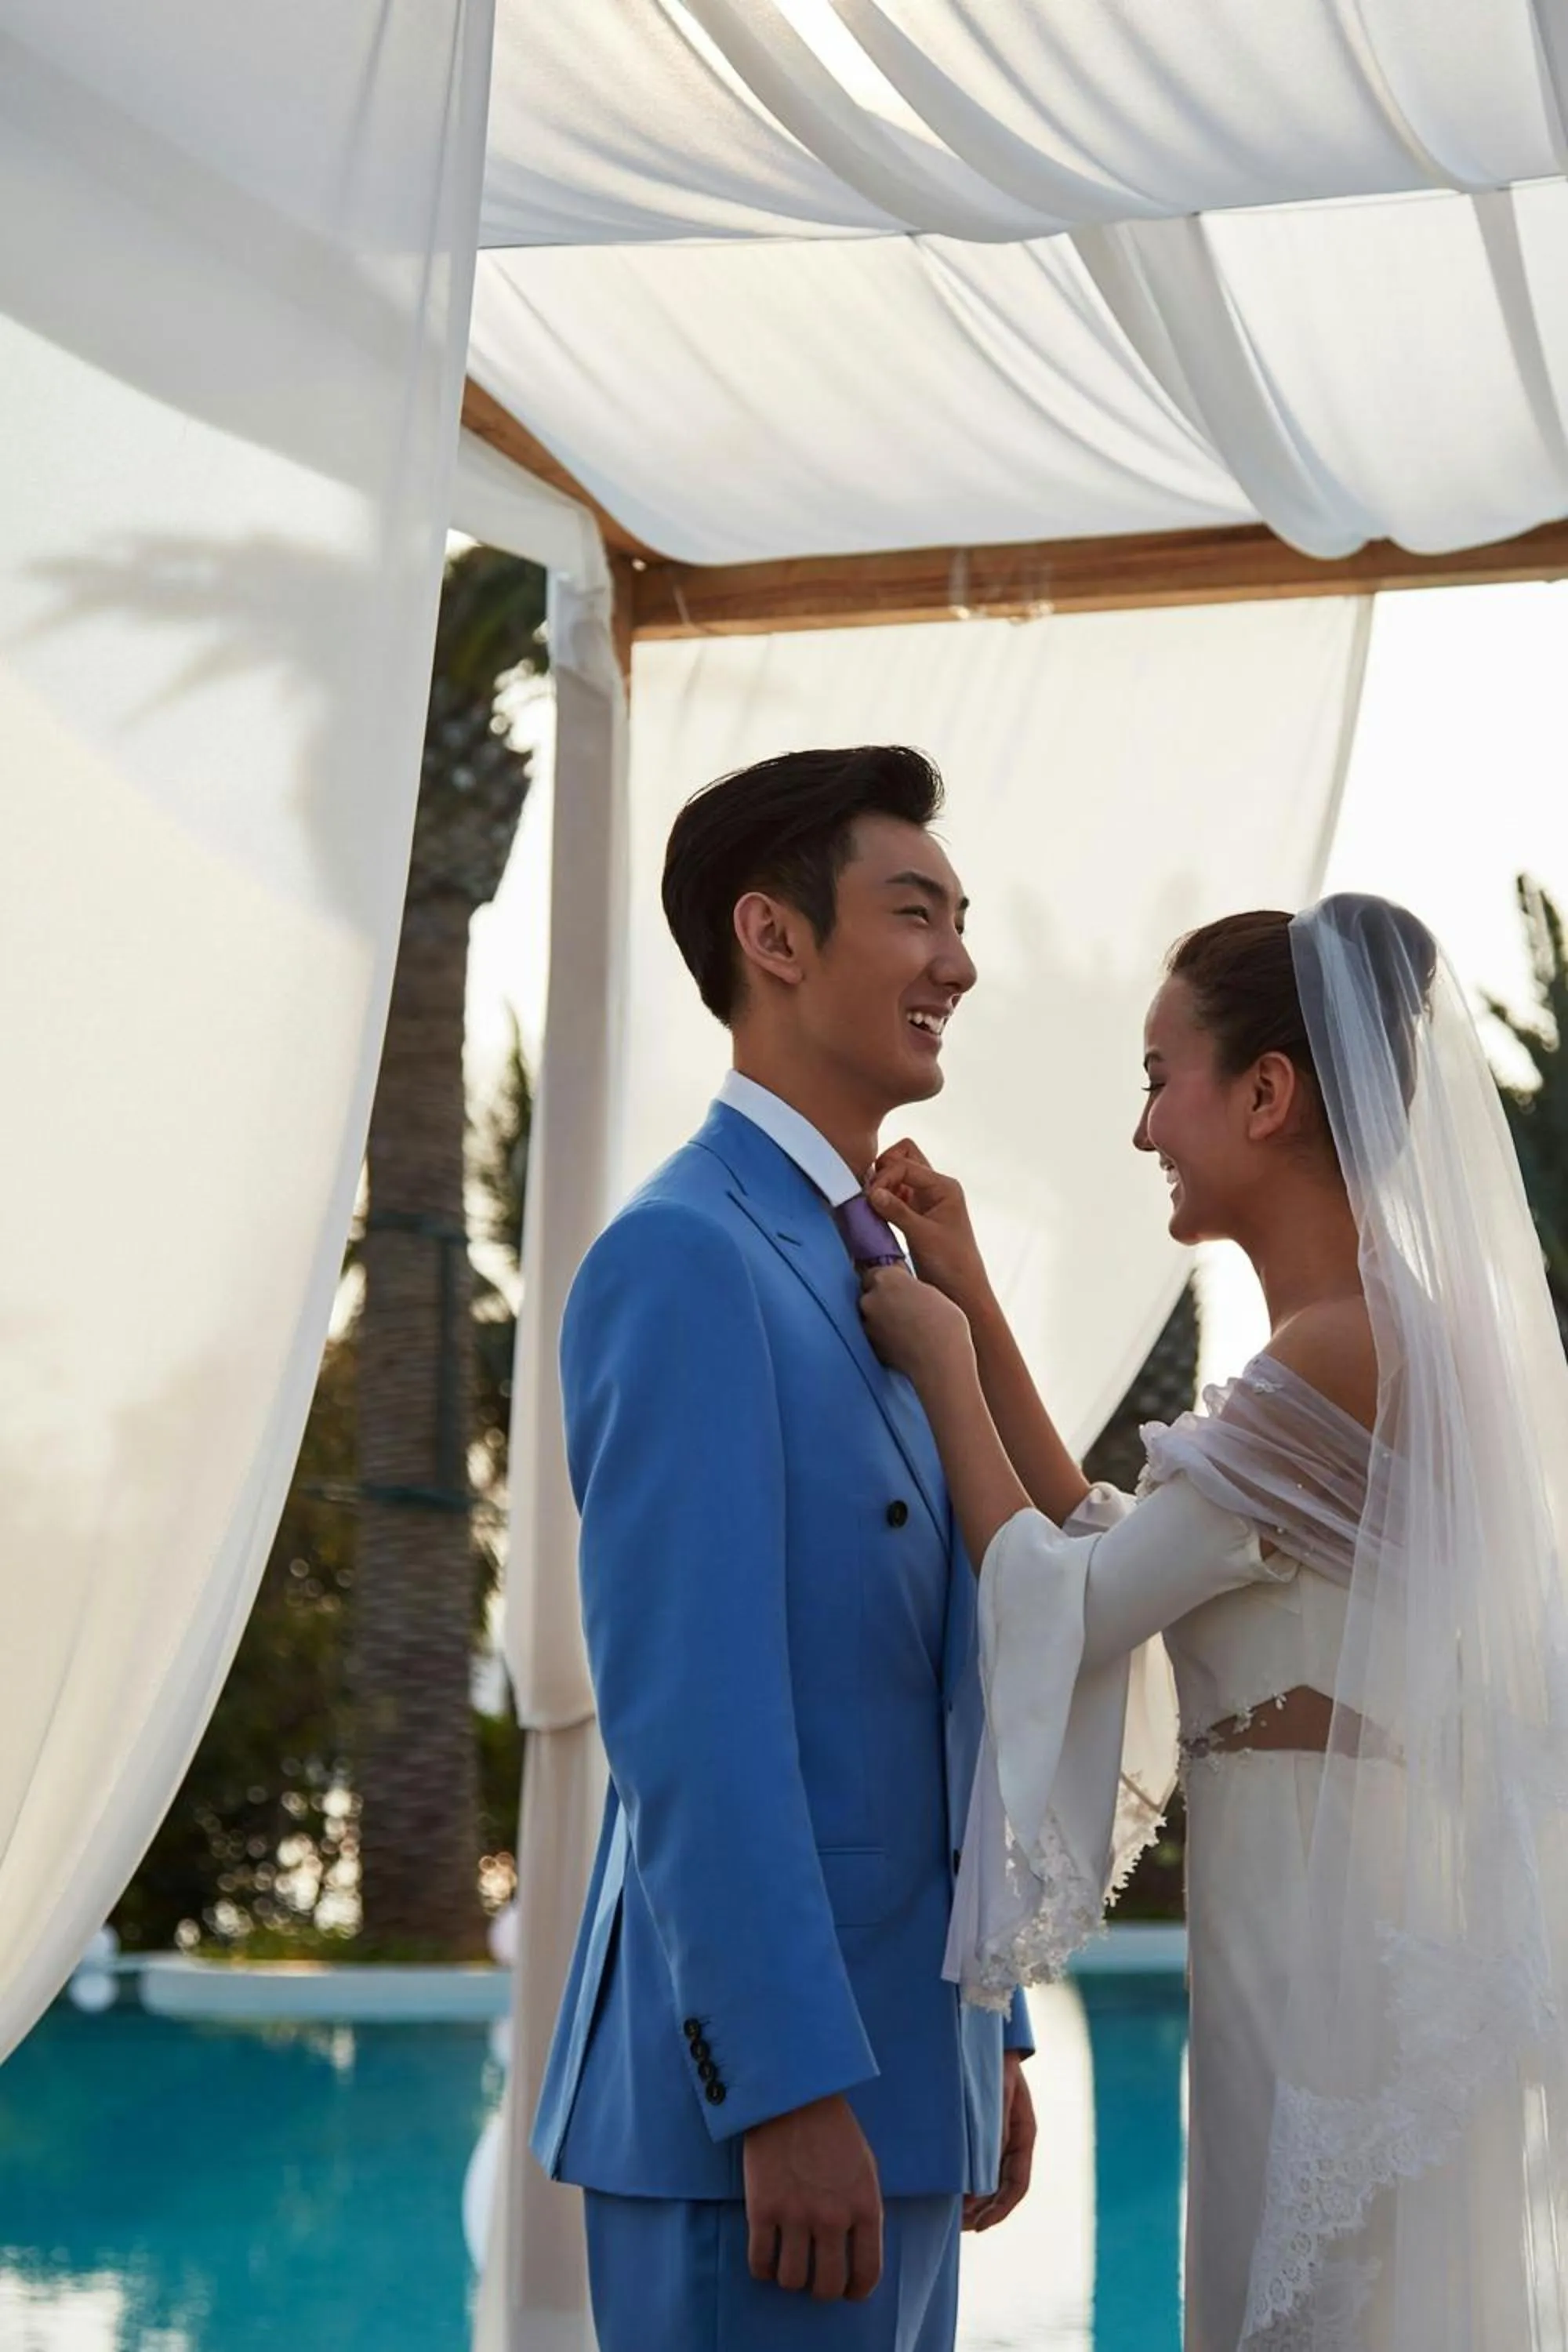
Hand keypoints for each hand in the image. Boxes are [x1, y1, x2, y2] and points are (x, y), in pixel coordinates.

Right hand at [743, 2093, 883, 2300]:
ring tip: (788, 2267)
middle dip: (821, 2290)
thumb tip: (858, 2251)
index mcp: (865, 2207)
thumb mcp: (865, 2167)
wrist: (792, 2094)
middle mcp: (833, 2218)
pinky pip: (759, 2262)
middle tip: (814, 2280)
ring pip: (791, 2280)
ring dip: (789, 2280)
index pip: (867, 2273)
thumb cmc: (833, 2129)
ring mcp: (796, 2215)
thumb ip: (863, 2210)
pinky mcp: (762, 2209)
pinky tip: (765, 2260)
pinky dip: (761, 2270)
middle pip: (826, 2285)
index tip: (848, 2293)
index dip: (856, 2291)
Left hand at [857, 1264, 972, 1387]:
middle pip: (869, 1293)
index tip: (897, 1289)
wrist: (940, 1360)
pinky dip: (882, 1337)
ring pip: (869, 1316)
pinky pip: (872, 1336)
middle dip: (881, 1300)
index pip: (876, 1273)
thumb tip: (901, 1288)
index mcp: (886, 1278)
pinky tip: (901, 1342)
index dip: (887, 1282)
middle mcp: (871, 1297)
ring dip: (880, 1319)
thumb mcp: (930, 1292)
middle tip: (904, 1310)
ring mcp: (866, 1323)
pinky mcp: (868, 1345)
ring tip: (904, 1329)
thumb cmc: (944, 1325)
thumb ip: (907, 1286)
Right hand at [868, 1141, 989, 1310]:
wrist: (962, 1290)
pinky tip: (875, 1214)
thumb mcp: (922, 1235)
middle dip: (883, 1170)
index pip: (905, 1164)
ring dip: (882, 1185)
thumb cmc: (951, 1263)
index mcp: (944, 1186)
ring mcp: (924, 1200)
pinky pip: (894, 1195)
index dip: (884, 1178)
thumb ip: (897, 1211)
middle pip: (903, 1158)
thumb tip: (871, 1192)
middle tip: (871, 1194)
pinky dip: (882, 1200)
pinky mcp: (915, 1214)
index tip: (869, 1198)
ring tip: (870, 1205)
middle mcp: (935, 1188)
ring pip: (897, 1175)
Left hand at [963, 2052, 1035, 2232]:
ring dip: (976, 2201)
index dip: (1000, 2209)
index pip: (1018, 2185)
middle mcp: (1015, 2140)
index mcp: (1025, 2133)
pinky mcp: (983, 2129)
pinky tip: (950, 2189)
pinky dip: (968, 2181)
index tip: (979, 2226)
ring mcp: (1000, 2135)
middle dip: (985, 2211)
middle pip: (1004, 2188)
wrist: (979, 2033)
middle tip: (960, 2226)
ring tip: (953, 2216)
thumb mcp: (995, 2098)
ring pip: (992, 2180)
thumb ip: (992, 2137)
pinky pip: (979, 2163)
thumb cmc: (990, 2062)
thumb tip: (982, 2184)